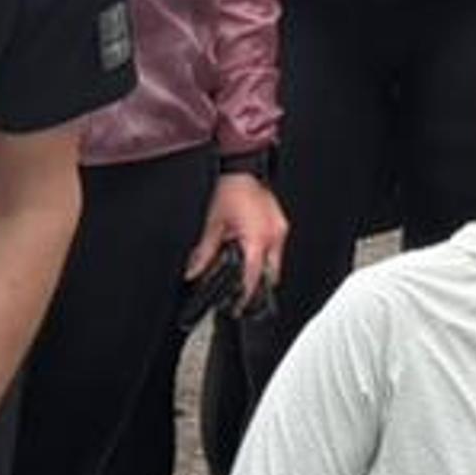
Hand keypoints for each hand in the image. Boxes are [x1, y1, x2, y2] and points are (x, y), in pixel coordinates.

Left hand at [189, 170, 286, 303]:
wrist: (244, 169)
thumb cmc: (231, 191)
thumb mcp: (213, 225)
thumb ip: (204, 253)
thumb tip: (194, 272)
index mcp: (257, 239)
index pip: (253, 276)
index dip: (245, 294)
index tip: (239, 305)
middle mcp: (274, 236)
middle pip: (271, 273)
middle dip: (258, 285)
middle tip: (244, 295)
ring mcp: (280, 229)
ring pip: (276, 261)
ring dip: (262, 269)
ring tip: (245, 273)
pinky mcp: (281, 223)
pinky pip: (276, 247)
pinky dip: (265, 254)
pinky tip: (252, 253)